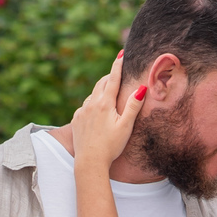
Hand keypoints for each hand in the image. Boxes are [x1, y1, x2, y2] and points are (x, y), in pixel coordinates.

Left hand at [71, 55, 146, 169]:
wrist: (89, 162)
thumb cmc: (111, 147)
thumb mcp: (125, 127)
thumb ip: (133, 107)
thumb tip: (141, 88)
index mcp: (105, 103)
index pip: (113, 79)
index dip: (118, 65)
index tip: (122, 54)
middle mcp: (91, 103)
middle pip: (102, 83)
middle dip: (110, 77)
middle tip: (117, 73)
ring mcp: (82, 111)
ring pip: (93, 94)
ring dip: (101, 91)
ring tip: (108, 94)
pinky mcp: (76, 119)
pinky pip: (85, 106)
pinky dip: (92, 104)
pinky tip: (96, 112)